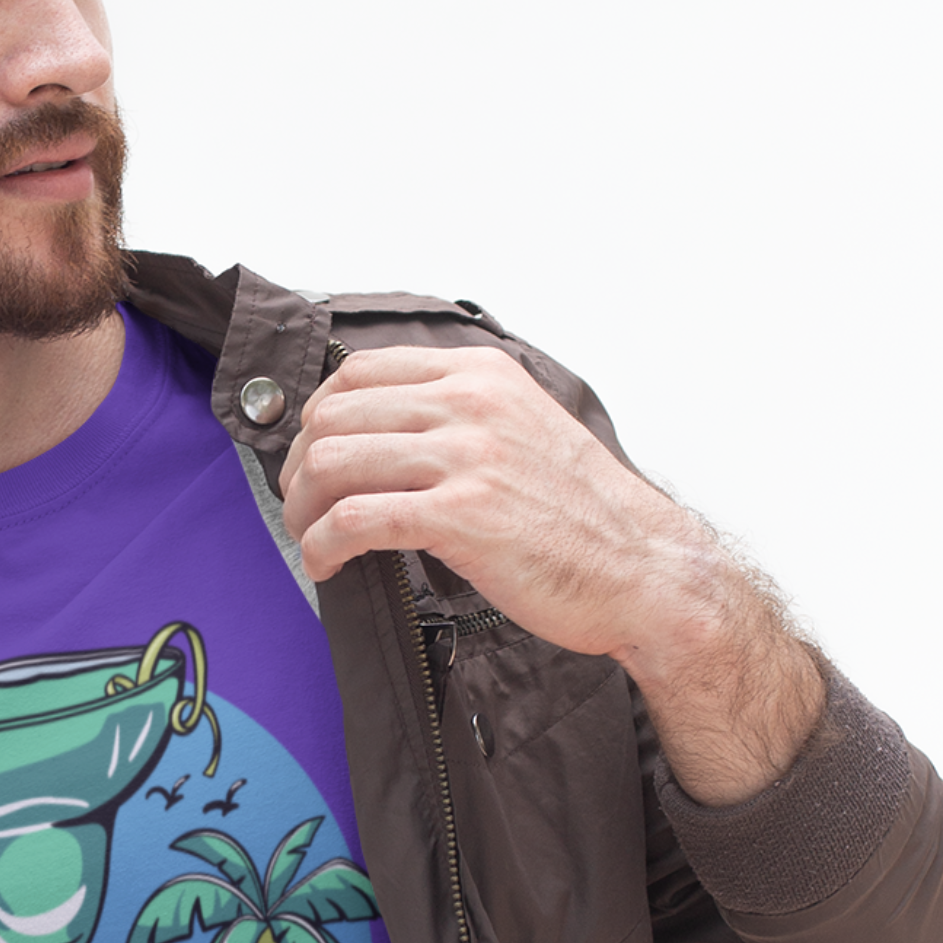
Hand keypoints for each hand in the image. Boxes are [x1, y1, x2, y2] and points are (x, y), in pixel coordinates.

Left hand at [278, 346, 823, 803]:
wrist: (644, 569)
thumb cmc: (579, 513)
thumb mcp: (520, 428)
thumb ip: (455, 416)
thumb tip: (373, 429)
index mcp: (479, 374)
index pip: (356, 373)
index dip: (315, 419)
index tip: (310, 460)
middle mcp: (470, 403)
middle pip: (330, 417)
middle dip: (298, 469)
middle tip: (301, 508)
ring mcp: (467, 457)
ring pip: (331, 464)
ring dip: (302, 511)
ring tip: (311, 540)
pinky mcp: (462, 515)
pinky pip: (354, 520)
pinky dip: (321, 545)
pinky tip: (327, 565)